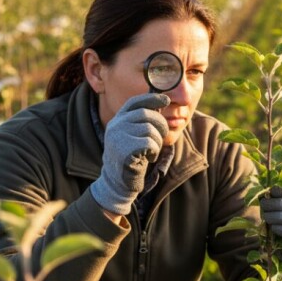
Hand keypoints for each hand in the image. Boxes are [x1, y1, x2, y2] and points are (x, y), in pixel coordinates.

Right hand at [90, 93, 168, 215]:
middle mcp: (115, 125)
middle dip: (160, 125)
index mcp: (117, 119)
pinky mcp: (124, 149)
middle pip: (147, 114)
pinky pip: (149, 143)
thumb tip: (163, 101)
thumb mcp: (134, 135)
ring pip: (150, 129)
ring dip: (157, 142)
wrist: (118, 182)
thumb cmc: (131, 157)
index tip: (166, 100)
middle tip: (161, 137)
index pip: (135, 101)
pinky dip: (154, 151)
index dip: (152, 98)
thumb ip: (142, 121)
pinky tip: (148, 157)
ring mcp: (118, 136)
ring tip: (151, 151)